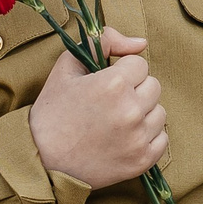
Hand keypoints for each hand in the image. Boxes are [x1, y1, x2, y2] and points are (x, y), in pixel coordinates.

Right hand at [28, 28, 165, 186]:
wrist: (41, 161)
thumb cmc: (53, 112)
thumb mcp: (68, 66)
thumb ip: (103, 42)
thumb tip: (140, 42)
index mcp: (113, 84)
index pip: (139, 64)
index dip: (122, 71)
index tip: (105, 84)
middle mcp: (130, 110)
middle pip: (154, 86)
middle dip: (135, 90)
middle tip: (109, 103)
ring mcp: (138, 137)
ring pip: (159, 112)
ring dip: (143, 113)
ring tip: (116, 122)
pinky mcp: (142, 161)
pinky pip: (161, 139)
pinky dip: (147, 137)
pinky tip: (124, 139)